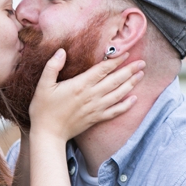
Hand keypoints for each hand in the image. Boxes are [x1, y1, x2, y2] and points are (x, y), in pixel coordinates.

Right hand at [29, 50, 143, 140]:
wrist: (48, 134)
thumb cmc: (43, 109)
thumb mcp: (43, 85)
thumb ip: (52, 67)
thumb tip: (61, 51)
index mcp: (80, 85)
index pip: (103, 69)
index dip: (115, 60)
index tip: (126, 53)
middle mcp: (91, 96)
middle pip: (115, 80)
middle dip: (130, 70)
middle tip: (142, 62)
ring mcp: (96, 108)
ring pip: (119, 94)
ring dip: (131, 84)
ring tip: (141, 75)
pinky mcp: (96, 118)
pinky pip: (115, 111)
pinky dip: (126, 105)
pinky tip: (134, 99)